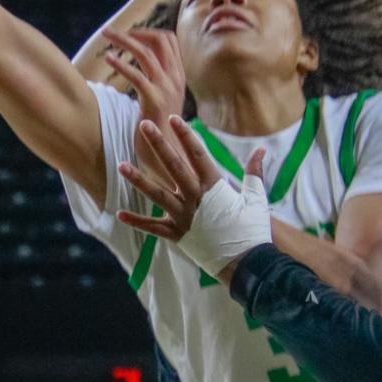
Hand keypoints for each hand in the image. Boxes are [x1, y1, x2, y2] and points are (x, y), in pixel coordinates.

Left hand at [102, 27, 185, 123]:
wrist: (168, 153)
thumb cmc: (158, 126)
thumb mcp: (163, 98)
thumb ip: (156, 79)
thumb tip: (142, 63)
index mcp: (178, 75)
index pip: (169, 40)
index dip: (147, 32)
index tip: (128, 34)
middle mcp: (175, 78)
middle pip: (159, 40)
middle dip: (134, 31)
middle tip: (110, 31)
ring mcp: (166, 88)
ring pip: (146, 53)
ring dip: (124, 40)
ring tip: (105, 36)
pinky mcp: (154, 100)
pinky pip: (136, 75)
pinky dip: (121, 63)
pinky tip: (108, 59)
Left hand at [119, 117, 271, 276]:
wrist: (246, 263)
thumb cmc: (252, 229)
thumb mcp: (256, 198)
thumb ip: (254, 172)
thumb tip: (262, 149)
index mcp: (215, 187)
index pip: (198, 154)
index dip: (186, 135)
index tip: (175, 118)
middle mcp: (196, 198)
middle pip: (174, 166)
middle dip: (159, 144)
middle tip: (144, 125)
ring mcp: (184, 217)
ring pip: (157, 194)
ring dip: (138, 179)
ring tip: (121, 165)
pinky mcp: (177, 235)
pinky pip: (154, 227)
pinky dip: (137, 221)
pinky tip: (119, 214)